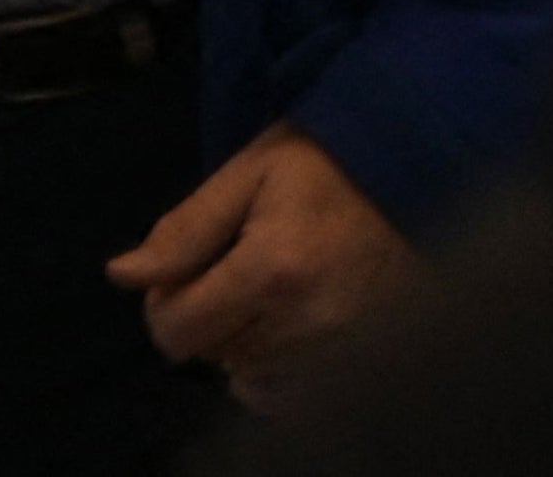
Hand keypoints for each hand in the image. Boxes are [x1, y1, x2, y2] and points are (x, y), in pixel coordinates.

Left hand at [111, 123, 414, 408]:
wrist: (429, 161)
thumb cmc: (334, 159)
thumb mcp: (254, 170)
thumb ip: (186, 227)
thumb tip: (123, 276)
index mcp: (272, 270)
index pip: (173, 332)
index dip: (170, 296)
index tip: (203, 261)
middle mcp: (305, 321)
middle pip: (210, 354)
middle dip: (213, 314)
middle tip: (247, 265)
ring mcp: (339, 348)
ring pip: (246, 375)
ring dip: (247, 340)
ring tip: (279, 289)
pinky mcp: (363, 359)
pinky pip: (287, 392)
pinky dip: (281, 365)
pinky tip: (299, 320)